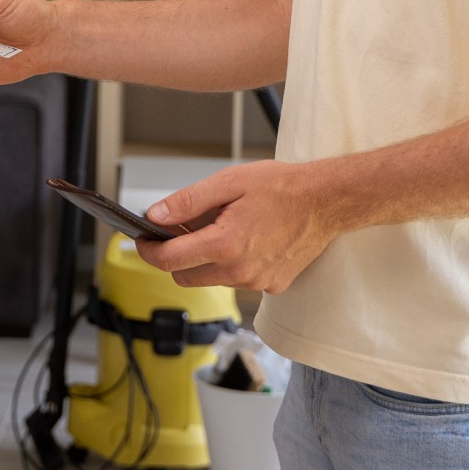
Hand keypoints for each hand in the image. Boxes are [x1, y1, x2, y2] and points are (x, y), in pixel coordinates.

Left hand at [133, 160, 341, 294]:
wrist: (326, 202)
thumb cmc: (281, 188)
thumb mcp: (228, 183)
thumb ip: (187, 202)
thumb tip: (154, 216)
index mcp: (225, 245)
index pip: (169, 260)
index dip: (148, 250)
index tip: (141, 240)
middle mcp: (239, 271)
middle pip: (185, 276)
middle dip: (174, 256)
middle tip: (179, 229)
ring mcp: (257, 283)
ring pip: (210, 279)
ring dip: (203, 260)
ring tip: (218, 228)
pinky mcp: (271, 286)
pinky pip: (237, 280)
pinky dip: (230, 264)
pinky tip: (244, 239)